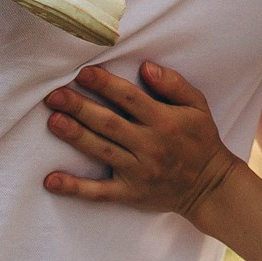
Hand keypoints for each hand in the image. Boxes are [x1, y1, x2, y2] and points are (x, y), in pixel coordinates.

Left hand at [44, 63, 238, 225]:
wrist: (210, 186)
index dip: (105, 84)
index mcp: (165, 121)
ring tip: (53, 120)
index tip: (84, 72)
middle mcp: (149, 145)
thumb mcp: (198, 106)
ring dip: (75, 135)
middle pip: (109, 123)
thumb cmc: (201, 140)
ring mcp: (138, 171)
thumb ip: (174, 84)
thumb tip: (146, 66)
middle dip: (80, 107)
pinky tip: (51, 180)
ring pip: (101, 151)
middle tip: (55, 95)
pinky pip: (98, 193)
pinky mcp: (129, 193)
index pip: (130, 98)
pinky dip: (74, 188)